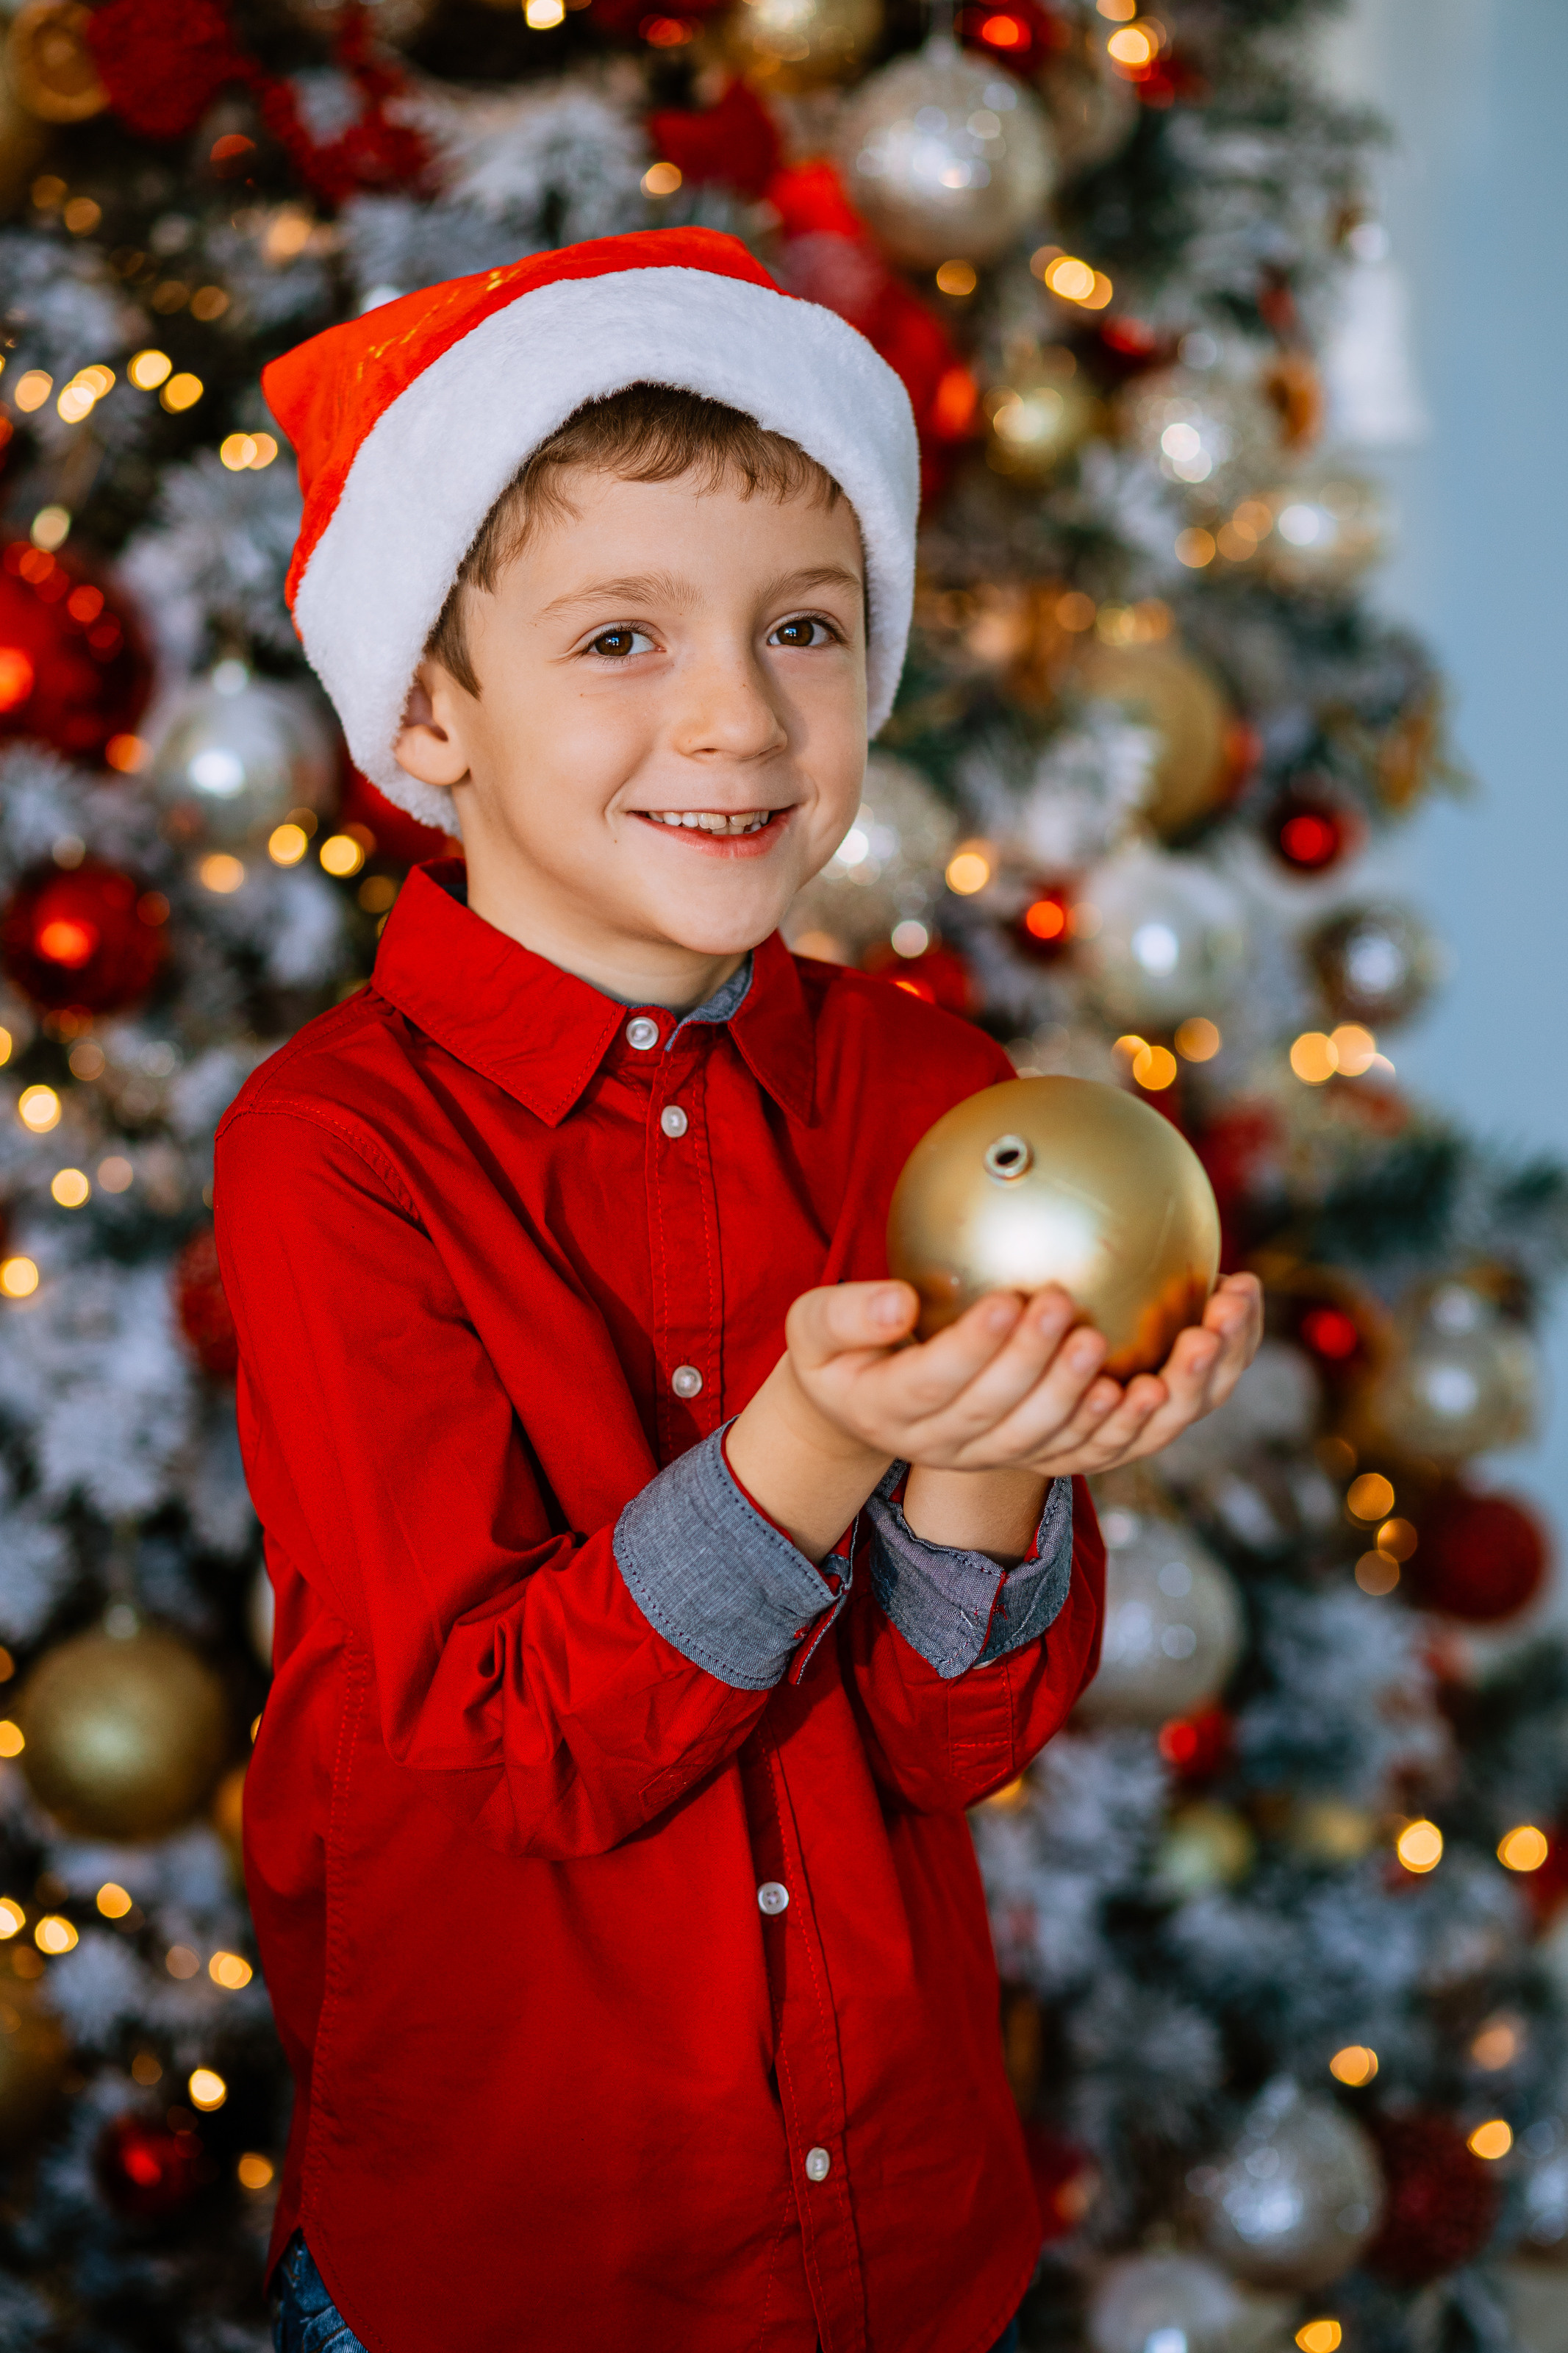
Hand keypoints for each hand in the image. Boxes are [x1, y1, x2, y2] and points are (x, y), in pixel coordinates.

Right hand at [782, 1270, 1262, 1480]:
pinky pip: (1104, 1450)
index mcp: (894, 1410)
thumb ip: (846, 1314)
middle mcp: (952, 1447)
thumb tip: (898, 1302)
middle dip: (1048, 1372)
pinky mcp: (1044, 1454)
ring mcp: (1002, 1457)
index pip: (936, 1386)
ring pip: (1068, 1445)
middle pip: (1009, 1420)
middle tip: (1078, 1316)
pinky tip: (1188, 1363)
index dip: (976, 1350)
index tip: (1012, 1299)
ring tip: (1162, 1347)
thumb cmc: (843, 1352)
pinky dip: (1148, 1419)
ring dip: (1119, 1404)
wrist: (866, 1408)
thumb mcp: (816, 1330)